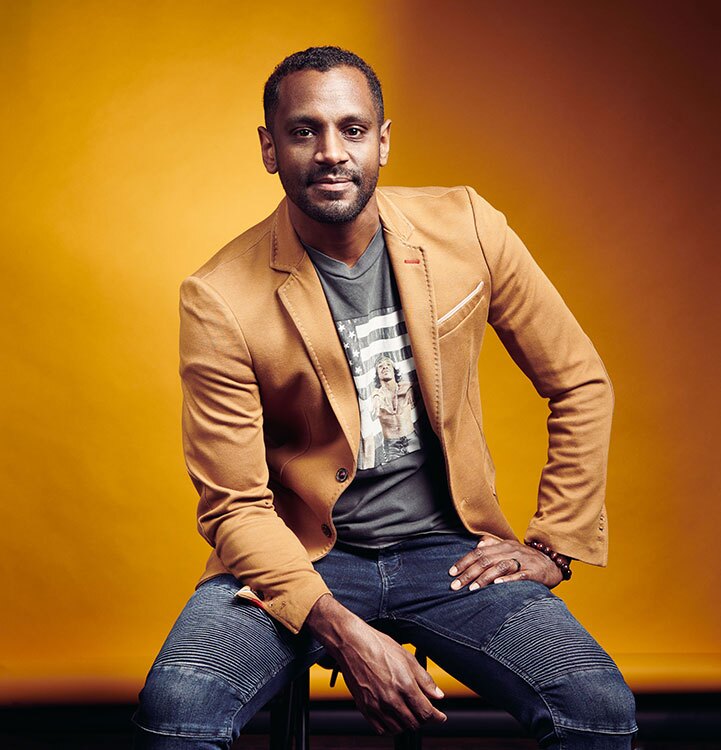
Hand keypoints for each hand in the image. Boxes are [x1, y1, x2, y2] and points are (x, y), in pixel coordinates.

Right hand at [305, 595, 446, 733]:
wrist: (353, 644)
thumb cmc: (378, 646)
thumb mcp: (407, 658)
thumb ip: (424, 679)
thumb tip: (438, 694)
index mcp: (404, 685)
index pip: (426, 713)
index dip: (437, 717)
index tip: (440, 717)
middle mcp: (391, 699)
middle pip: (414, 723)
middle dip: (423, 719)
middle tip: (423, 711)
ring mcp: (376, 705)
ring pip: (398, 729)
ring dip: (407, 724)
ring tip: (408, 712)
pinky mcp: (364, 708)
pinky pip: (381, 729)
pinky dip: (390, 727)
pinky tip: (393, 716)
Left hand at [448, 536, 563, 590]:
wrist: (553, 563)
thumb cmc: (527, 559)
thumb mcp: (510, 549)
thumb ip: (493, 545)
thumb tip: (478, 544)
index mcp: (503, 545)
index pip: (479, 552)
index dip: (464, 561)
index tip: (451, 572)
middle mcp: (511, 551)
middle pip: (485, 560)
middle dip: (468, 573)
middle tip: (455, 586)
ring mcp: (522, 561)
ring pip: (499, 567)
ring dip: (484, 578)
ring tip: (471, 589)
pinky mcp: (533, 572)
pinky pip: (519, 575)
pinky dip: (507, 579)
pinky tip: (497, 585)